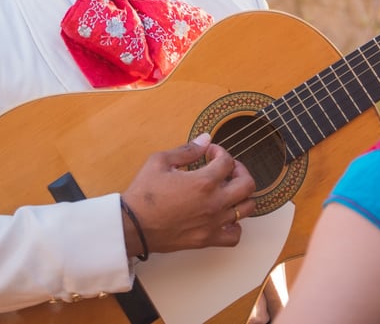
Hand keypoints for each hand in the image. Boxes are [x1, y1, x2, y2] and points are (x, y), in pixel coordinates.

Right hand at [121, 133, 256, 255]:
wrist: (132, 226)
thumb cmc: (144, 193)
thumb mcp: (160, 161)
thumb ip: (187, 150)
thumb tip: (206, 139)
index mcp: (204, 182)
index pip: (227, 161)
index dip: (220, 152)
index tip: (209, 152)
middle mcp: (214, 203)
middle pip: (247, 184)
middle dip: (240, 170)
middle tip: (226, 168)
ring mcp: (213, 223)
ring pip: (246, 208)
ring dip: (241, 195)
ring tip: (228, 189)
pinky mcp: (207, 240)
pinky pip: (234, 235)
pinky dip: (235, 224)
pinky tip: (224, 215)